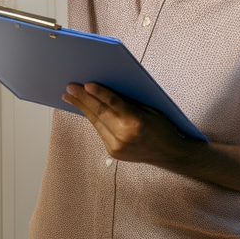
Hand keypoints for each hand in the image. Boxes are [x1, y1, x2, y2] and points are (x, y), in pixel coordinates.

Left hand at [61, 83, 195, 166]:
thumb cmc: (164, 128)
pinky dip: (92, 119)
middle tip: (70, 87)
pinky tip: (84, 109)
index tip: (85, 84)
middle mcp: (125, 135)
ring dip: (82, 108)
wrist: (170, 154)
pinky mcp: (114, 152)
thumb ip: (129, 101)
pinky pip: (100, 131)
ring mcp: (118, 146)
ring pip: (96, 123)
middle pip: (100, 113)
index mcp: (137, 122)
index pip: (114, 104)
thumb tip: (108, 89)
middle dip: (83, 99)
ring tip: (69, 97)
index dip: (99, 93)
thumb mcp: (151, 110)